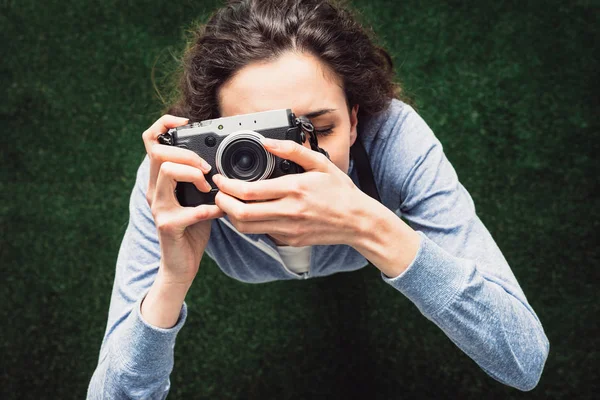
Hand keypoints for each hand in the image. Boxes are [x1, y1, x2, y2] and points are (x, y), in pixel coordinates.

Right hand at [142, 114, 224, 283]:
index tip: (184, 122)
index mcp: (160, 180)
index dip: (163, 125)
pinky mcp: (168, 226)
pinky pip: (187, 210)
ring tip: (209, 187)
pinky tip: (218, 212)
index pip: (150, 142)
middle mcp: (154, 191)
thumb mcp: (198, 197)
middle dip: (188, 154)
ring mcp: (159, 208)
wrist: (181, 265)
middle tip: (208, 169)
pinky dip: (208, 209)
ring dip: (193, 174)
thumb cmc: (192, 229)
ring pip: (167, 172)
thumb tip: (225, 162)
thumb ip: (203, 179)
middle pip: (159, 153)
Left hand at [212, 137, 369, 246]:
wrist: (358, 222)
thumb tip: (268, 141)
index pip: (248, 192)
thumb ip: (292, 150)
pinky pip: (261, 233)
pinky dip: (250, 223)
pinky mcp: (289, 240)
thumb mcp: (320, 163)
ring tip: (229, 203)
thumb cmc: (340, 192)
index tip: (220, 178)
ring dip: (232, 216)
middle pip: (241, 213)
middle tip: (218, 193)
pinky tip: (251, 212)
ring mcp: (288, 229)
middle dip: (222, 203)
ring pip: (246, 227)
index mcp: (294, 189)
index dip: (227, 186)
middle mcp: (289, 211)